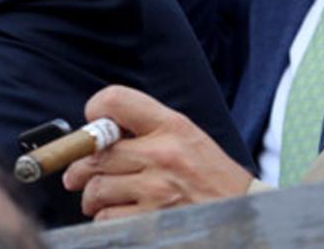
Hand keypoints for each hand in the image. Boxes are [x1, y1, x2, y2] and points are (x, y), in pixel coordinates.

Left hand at [62, 86, 251, 220]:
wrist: (246, 218)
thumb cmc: (214, 180)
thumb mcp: (188, 140)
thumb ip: (146, 131)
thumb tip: (96, 134)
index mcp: (172, 126)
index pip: (114, 100)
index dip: (94, 111)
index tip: (92, 126)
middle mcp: (163, 154)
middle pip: (95, 154)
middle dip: (80, 169)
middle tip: (77, 176)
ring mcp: (157, 190)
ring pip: (96, 189)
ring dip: (91, 198)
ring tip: (99, 199)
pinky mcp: (152, 222)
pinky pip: (107, 218)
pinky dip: (105, 219)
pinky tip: (117, 216)